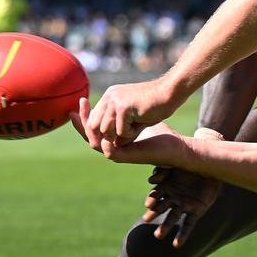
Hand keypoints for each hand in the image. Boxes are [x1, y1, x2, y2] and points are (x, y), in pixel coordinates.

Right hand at [73, 98, 188, 163]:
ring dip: (90, 127)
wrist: (175, 145)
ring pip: (95, 142)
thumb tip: (113, 100)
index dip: (84, 117)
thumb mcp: (138, 117)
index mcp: (115, 138)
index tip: (81, 100)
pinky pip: (109, 151)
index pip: (93, 128)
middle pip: (90, 134)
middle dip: (83, 119)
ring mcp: (119, 152)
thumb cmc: (160, 131)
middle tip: (81, 102)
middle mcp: (114, 146)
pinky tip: (100, 124)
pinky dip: (103, 141)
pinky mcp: (127, 157)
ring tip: (87, 109)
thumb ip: (125, 113)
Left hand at [83, 78, 180, 146]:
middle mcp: (109, 97)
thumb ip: (117, 123)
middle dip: (109, 135)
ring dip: (121, 134)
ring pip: (105, 130)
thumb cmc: (156, 105)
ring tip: (136, 126)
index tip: (110, 138)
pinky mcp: (123, 107)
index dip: (98, 131)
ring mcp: (114, 101)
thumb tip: (105, 141)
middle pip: (94, 126)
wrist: (170, 93)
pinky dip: (132, 133)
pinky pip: (120, 131)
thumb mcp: (132, 114)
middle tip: (128, 133)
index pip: (93, 118)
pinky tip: (142, 123)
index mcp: (110, 96)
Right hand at [142, 166, 220, 248]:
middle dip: (154, 213)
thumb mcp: (177, 162)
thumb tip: (151, 181)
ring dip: (165, 227)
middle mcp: (173, 198)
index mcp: (166, 186)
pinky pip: (188, 224)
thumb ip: (164, 170)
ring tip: (158, 235)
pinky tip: (177, 244)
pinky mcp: (196, 211)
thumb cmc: (192, 162)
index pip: (155, 195)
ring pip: (172, 217)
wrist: (213, 165)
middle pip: (161, 207)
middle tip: (146, 220)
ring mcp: (184, 205)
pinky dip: (183, 235)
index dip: (152, 199)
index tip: (148, 204)